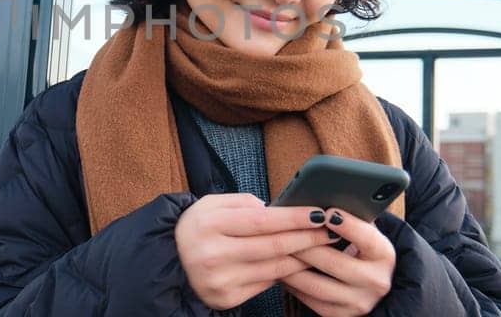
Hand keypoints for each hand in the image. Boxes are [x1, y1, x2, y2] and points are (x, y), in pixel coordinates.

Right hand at [175, 193, 332, 309]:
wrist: (171, 261)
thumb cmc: (198, 228)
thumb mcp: (211, 204)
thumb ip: (244, 202)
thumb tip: (280, 210)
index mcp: (209, 225)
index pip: (263, 221)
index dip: (295, 217)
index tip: (319, 213)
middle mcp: (213, 254)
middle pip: (273, 246)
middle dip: (308, 238)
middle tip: (330, 231)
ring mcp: (219, 280)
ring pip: (275, 268)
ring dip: (303, 257)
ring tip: (321, 246)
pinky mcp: (226, 298)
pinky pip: (266, 284)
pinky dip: (285, 273)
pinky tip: (298, 263)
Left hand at [282, 210, 395, 315]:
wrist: (368, 285)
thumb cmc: (359, 248)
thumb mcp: (364, 233)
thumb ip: (350, 218)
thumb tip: (321, 199)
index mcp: (384, 255)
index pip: (367, 238)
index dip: (347, 224)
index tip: (327, 211)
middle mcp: (376, 282)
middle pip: (334, 262)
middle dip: (306, 244)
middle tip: (284, 229)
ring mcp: (359, 302)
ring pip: (316, 285)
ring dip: (291, 266)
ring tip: (275, 249)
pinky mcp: (340, 315)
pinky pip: (309, 300)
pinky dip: (291, 284)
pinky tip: (280, 269)